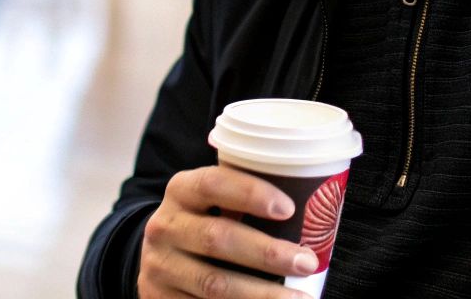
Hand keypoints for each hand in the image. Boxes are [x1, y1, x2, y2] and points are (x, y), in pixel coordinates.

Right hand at [138, 165, 320, 297]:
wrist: (159, 259)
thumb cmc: (203, 222)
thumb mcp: (210, 202)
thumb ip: (243, 199)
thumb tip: (312, 208)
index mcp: (181, 190)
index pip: (213, 183)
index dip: (250, 193)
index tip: (288, 208)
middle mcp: (165, 226)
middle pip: (217, 238)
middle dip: (267, 253)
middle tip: (307, 262)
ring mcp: (161, 267)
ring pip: (215, 284)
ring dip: (262, 294)